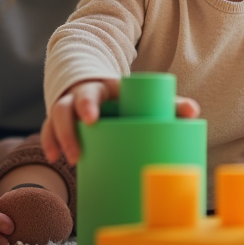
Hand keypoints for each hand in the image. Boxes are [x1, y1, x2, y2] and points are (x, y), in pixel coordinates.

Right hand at [42, 79, 201, 164]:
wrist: (100, 85)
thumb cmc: (127, 99)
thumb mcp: (143, 99)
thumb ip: (168, 105)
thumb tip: (194, 112)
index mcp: (104, 89)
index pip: (94, 93)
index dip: (89, 105)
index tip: (91, 120)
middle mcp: (82, 95)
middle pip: (67, 106)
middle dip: (68, 126)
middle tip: (77, 152)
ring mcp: (68, 107)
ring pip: (56, 118)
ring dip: (59, 138)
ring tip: (71, 159)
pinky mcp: (60, 120)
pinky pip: (49, 128)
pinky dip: (50, 142)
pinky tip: (55, 157)